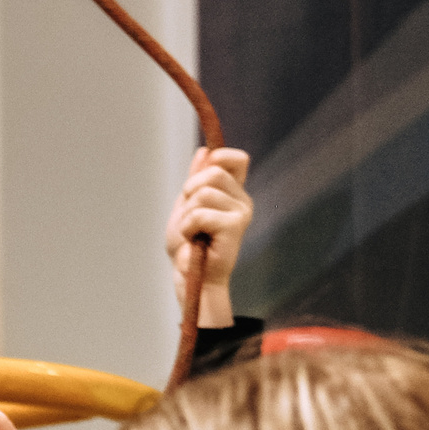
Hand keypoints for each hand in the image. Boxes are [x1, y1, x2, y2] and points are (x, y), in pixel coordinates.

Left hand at [166, 146, 251, 322]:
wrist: (191, 278)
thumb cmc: (188, 247)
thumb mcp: (186, 207)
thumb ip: (195, 180)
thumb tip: (204, 151)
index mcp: (232, 193)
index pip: (237, 159)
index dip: (218, 158)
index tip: (199, 177)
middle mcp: (242, 200)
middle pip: (213, 171)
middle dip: (190, 190)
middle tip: (189, 216)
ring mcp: (241, 213)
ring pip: (203, 192)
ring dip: (186, 214)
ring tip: (192, 232)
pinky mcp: (235, 227)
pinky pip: (200, 213)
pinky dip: (187, 227)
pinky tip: (193, 241)